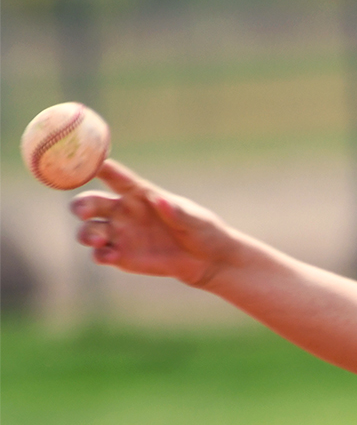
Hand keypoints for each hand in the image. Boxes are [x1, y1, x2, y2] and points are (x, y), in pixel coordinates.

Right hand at [70, 160, 239, 287]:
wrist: (207, 261)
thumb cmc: (201, 230)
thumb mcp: (193, 219)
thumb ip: (176, 212)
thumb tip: (159, 201)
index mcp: (139, 193)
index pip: (115, 176)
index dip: (98, 167)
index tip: (87, 164)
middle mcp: (123, 210)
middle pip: (92, 202)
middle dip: (81, 205)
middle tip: (81, 212)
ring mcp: (120, 234)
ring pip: (91, 229)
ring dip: (88, 233)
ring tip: (98, 239)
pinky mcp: (122, 257)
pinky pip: (102, 254)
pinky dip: (101, 255)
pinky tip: (109, 256)